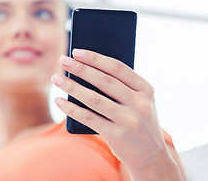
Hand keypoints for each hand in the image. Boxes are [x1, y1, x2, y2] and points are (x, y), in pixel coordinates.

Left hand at [51, 49, 168, 170]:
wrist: (151, 155)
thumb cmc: (137, 120)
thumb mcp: (137, 101)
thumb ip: (119, 87)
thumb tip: (84, 69)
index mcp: (146, 89)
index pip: (117, 68)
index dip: (95, 58)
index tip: (76, 51)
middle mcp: (140, 104)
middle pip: (104, 81)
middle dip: (80, 68)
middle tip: (62, 60)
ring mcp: (129, 120)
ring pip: (94, 99)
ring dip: (72, 87)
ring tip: (56, 78)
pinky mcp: (117, 136)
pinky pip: (88, 118)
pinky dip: (71, 108)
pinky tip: (59, 101)